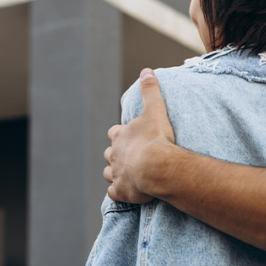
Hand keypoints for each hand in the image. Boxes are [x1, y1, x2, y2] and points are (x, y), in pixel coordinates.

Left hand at [104, 69, 176, 202]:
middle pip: (109, 153)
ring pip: (108, 173)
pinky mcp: (121, 192)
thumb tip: (146, 71)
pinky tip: (125, 193)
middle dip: (115, 154)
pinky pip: (114, 194)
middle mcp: (114, 155)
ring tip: (126, 174)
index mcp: (120, 136)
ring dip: (114, 173)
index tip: (127, 135)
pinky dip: (118, 193)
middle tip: (129, 156)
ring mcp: (116, 174)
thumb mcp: (155, 109)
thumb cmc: (156, 138)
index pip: (114, 133)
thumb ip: (150, 90)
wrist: (156, 166)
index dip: (120, 134)